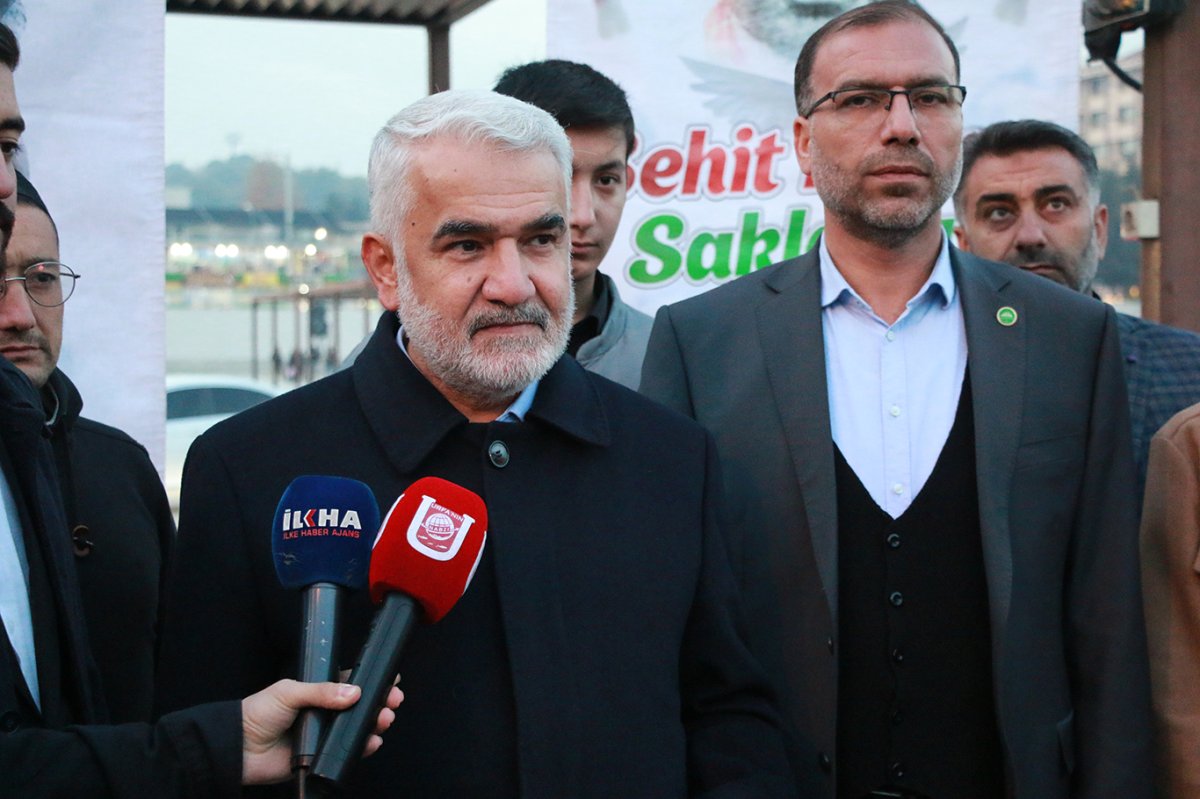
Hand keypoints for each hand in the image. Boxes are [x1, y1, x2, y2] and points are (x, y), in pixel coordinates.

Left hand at [241, 679, 403, 784]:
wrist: (239, 748)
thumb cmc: (258, 713)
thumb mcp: (289, 692)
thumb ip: (322, 691)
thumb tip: (354, 693)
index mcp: (318, 692)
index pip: (351, 684)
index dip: (372, 682)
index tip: (391, 681)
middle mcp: (325, 712)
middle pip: (361, 706)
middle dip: (380, 703)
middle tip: (393, 701)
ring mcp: (325, 735)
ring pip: (358, 728)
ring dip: (375, 723)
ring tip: (384, 720)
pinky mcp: (322, 756)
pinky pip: (347, 751)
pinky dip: (363, 747)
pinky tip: (372, 741)